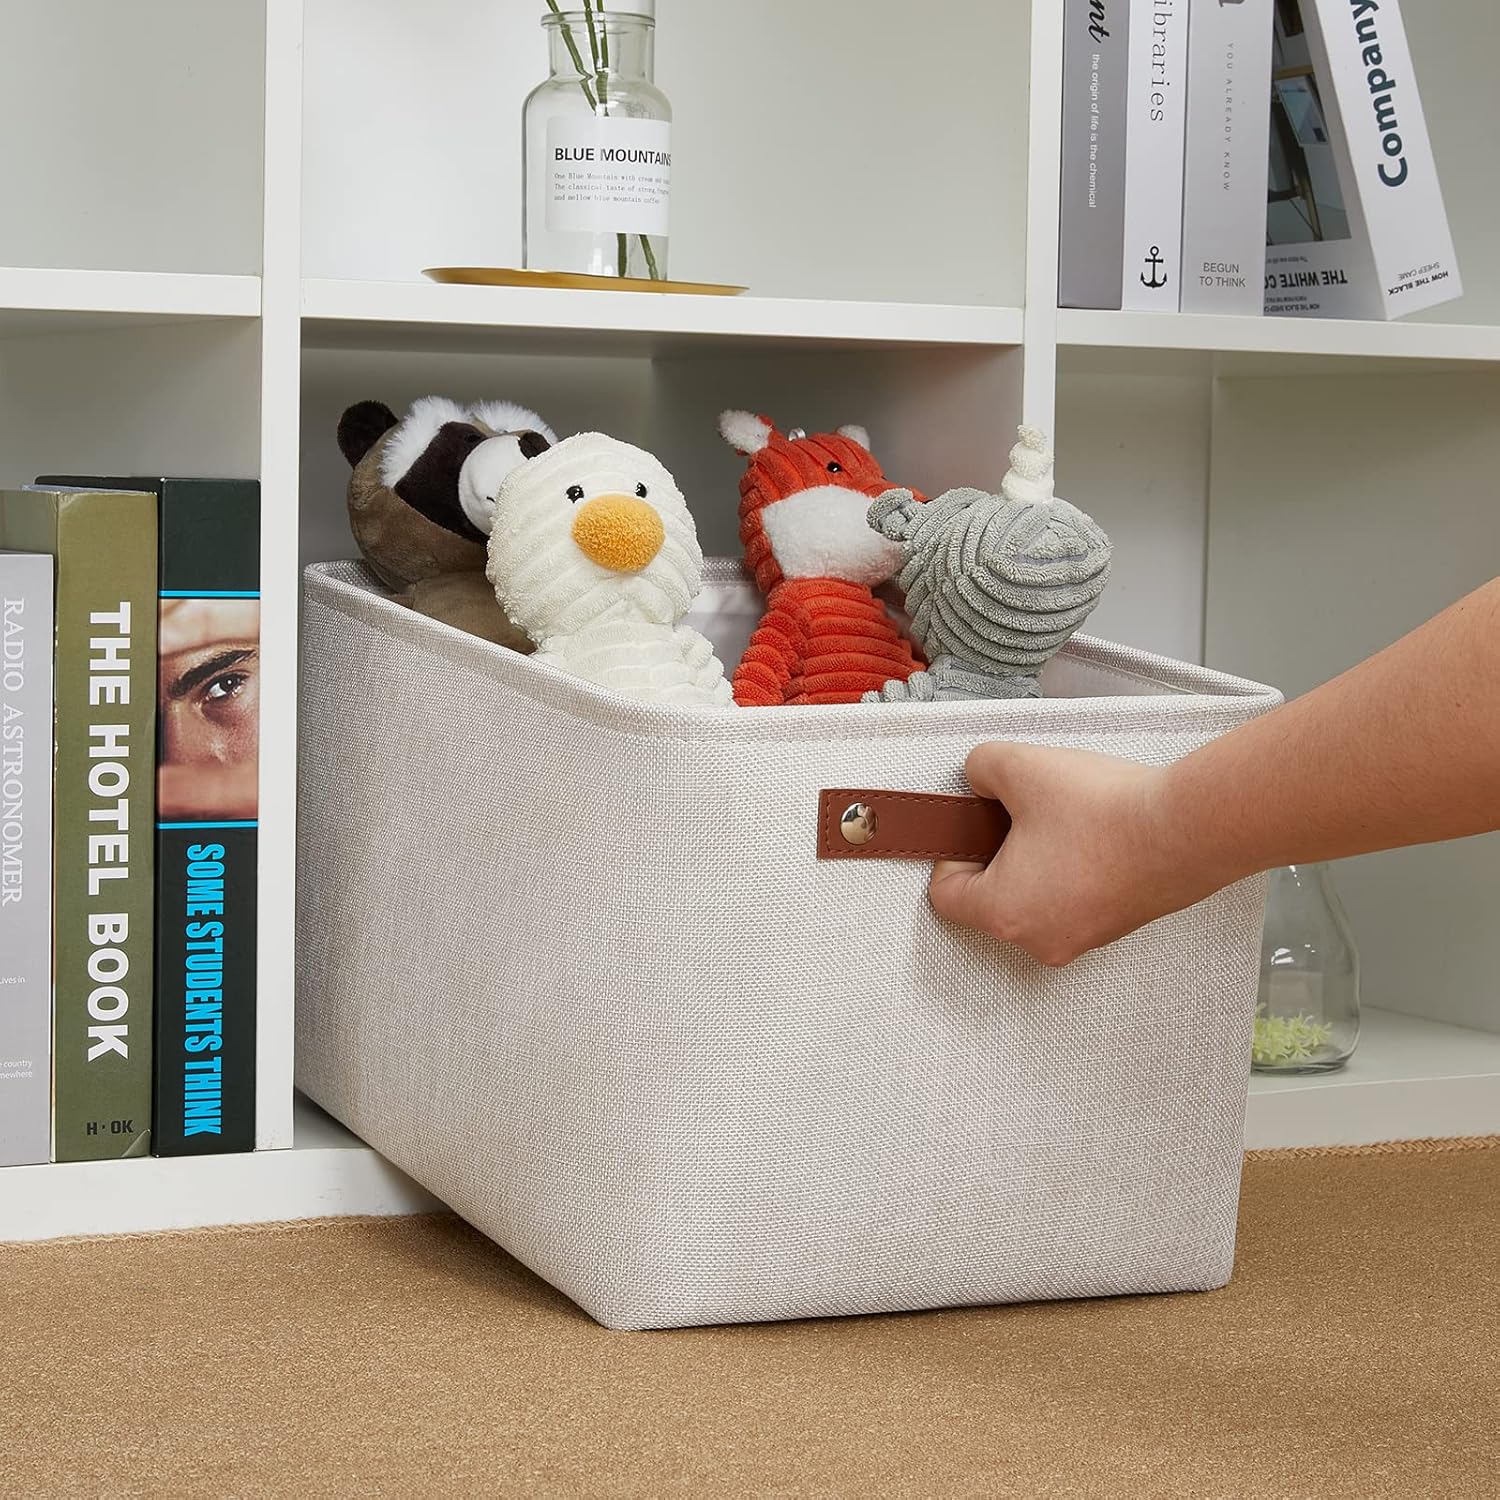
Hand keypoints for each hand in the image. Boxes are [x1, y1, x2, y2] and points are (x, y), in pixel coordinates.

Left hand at [928, 743, 1223, 965]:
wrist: (1188, 828)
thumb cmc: (1106, 811)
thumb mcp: (1020, 767)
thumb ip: (979, 769)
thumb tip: (978, 778)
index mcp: (1004, 914)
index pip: (945, 896)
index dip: (953, 851)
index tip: (975, 823)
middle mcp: (1040, 940)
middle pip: (992, 899)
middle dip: (999, 853)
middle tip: (1021, 814)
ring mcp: (1084, 939)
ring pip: (1037, 899)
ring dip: (1039, 861)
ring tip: (1063, 819)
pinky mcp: (1118, 925)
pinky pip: (1076, 899)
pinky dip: (1075, 870)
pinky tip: (1094, 833)